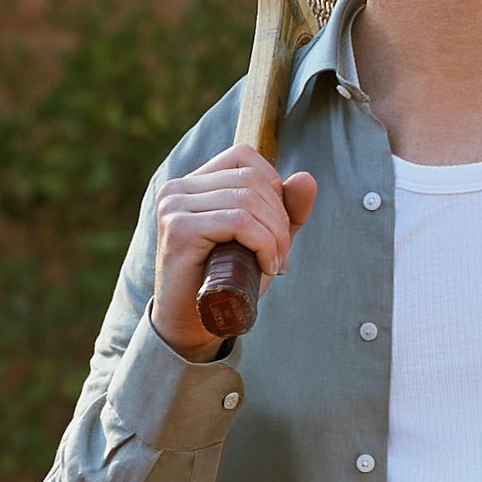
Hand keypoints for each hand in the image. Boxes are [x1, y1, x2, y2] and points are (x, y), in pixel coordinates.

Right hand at [151, 146, 316, 360]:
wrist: (193, 324)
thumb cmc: (227, 281)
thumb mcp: (264, 241)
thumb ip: (286, 211)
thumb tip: (307, 178)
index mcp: (194, 183)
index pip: (244, 156)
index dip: (274, 186)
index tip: (278, 226)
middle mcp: (178, 188)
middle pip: (251, 178)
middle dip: (280, 218)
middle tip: (282, 256)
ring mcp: (174, 206)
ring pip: (247, 200)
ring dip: (275, 236)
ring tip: (275, 265)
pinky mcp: (179, 228)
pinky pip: (238, 222)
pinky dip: (264, 244)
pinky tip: (267, 267)